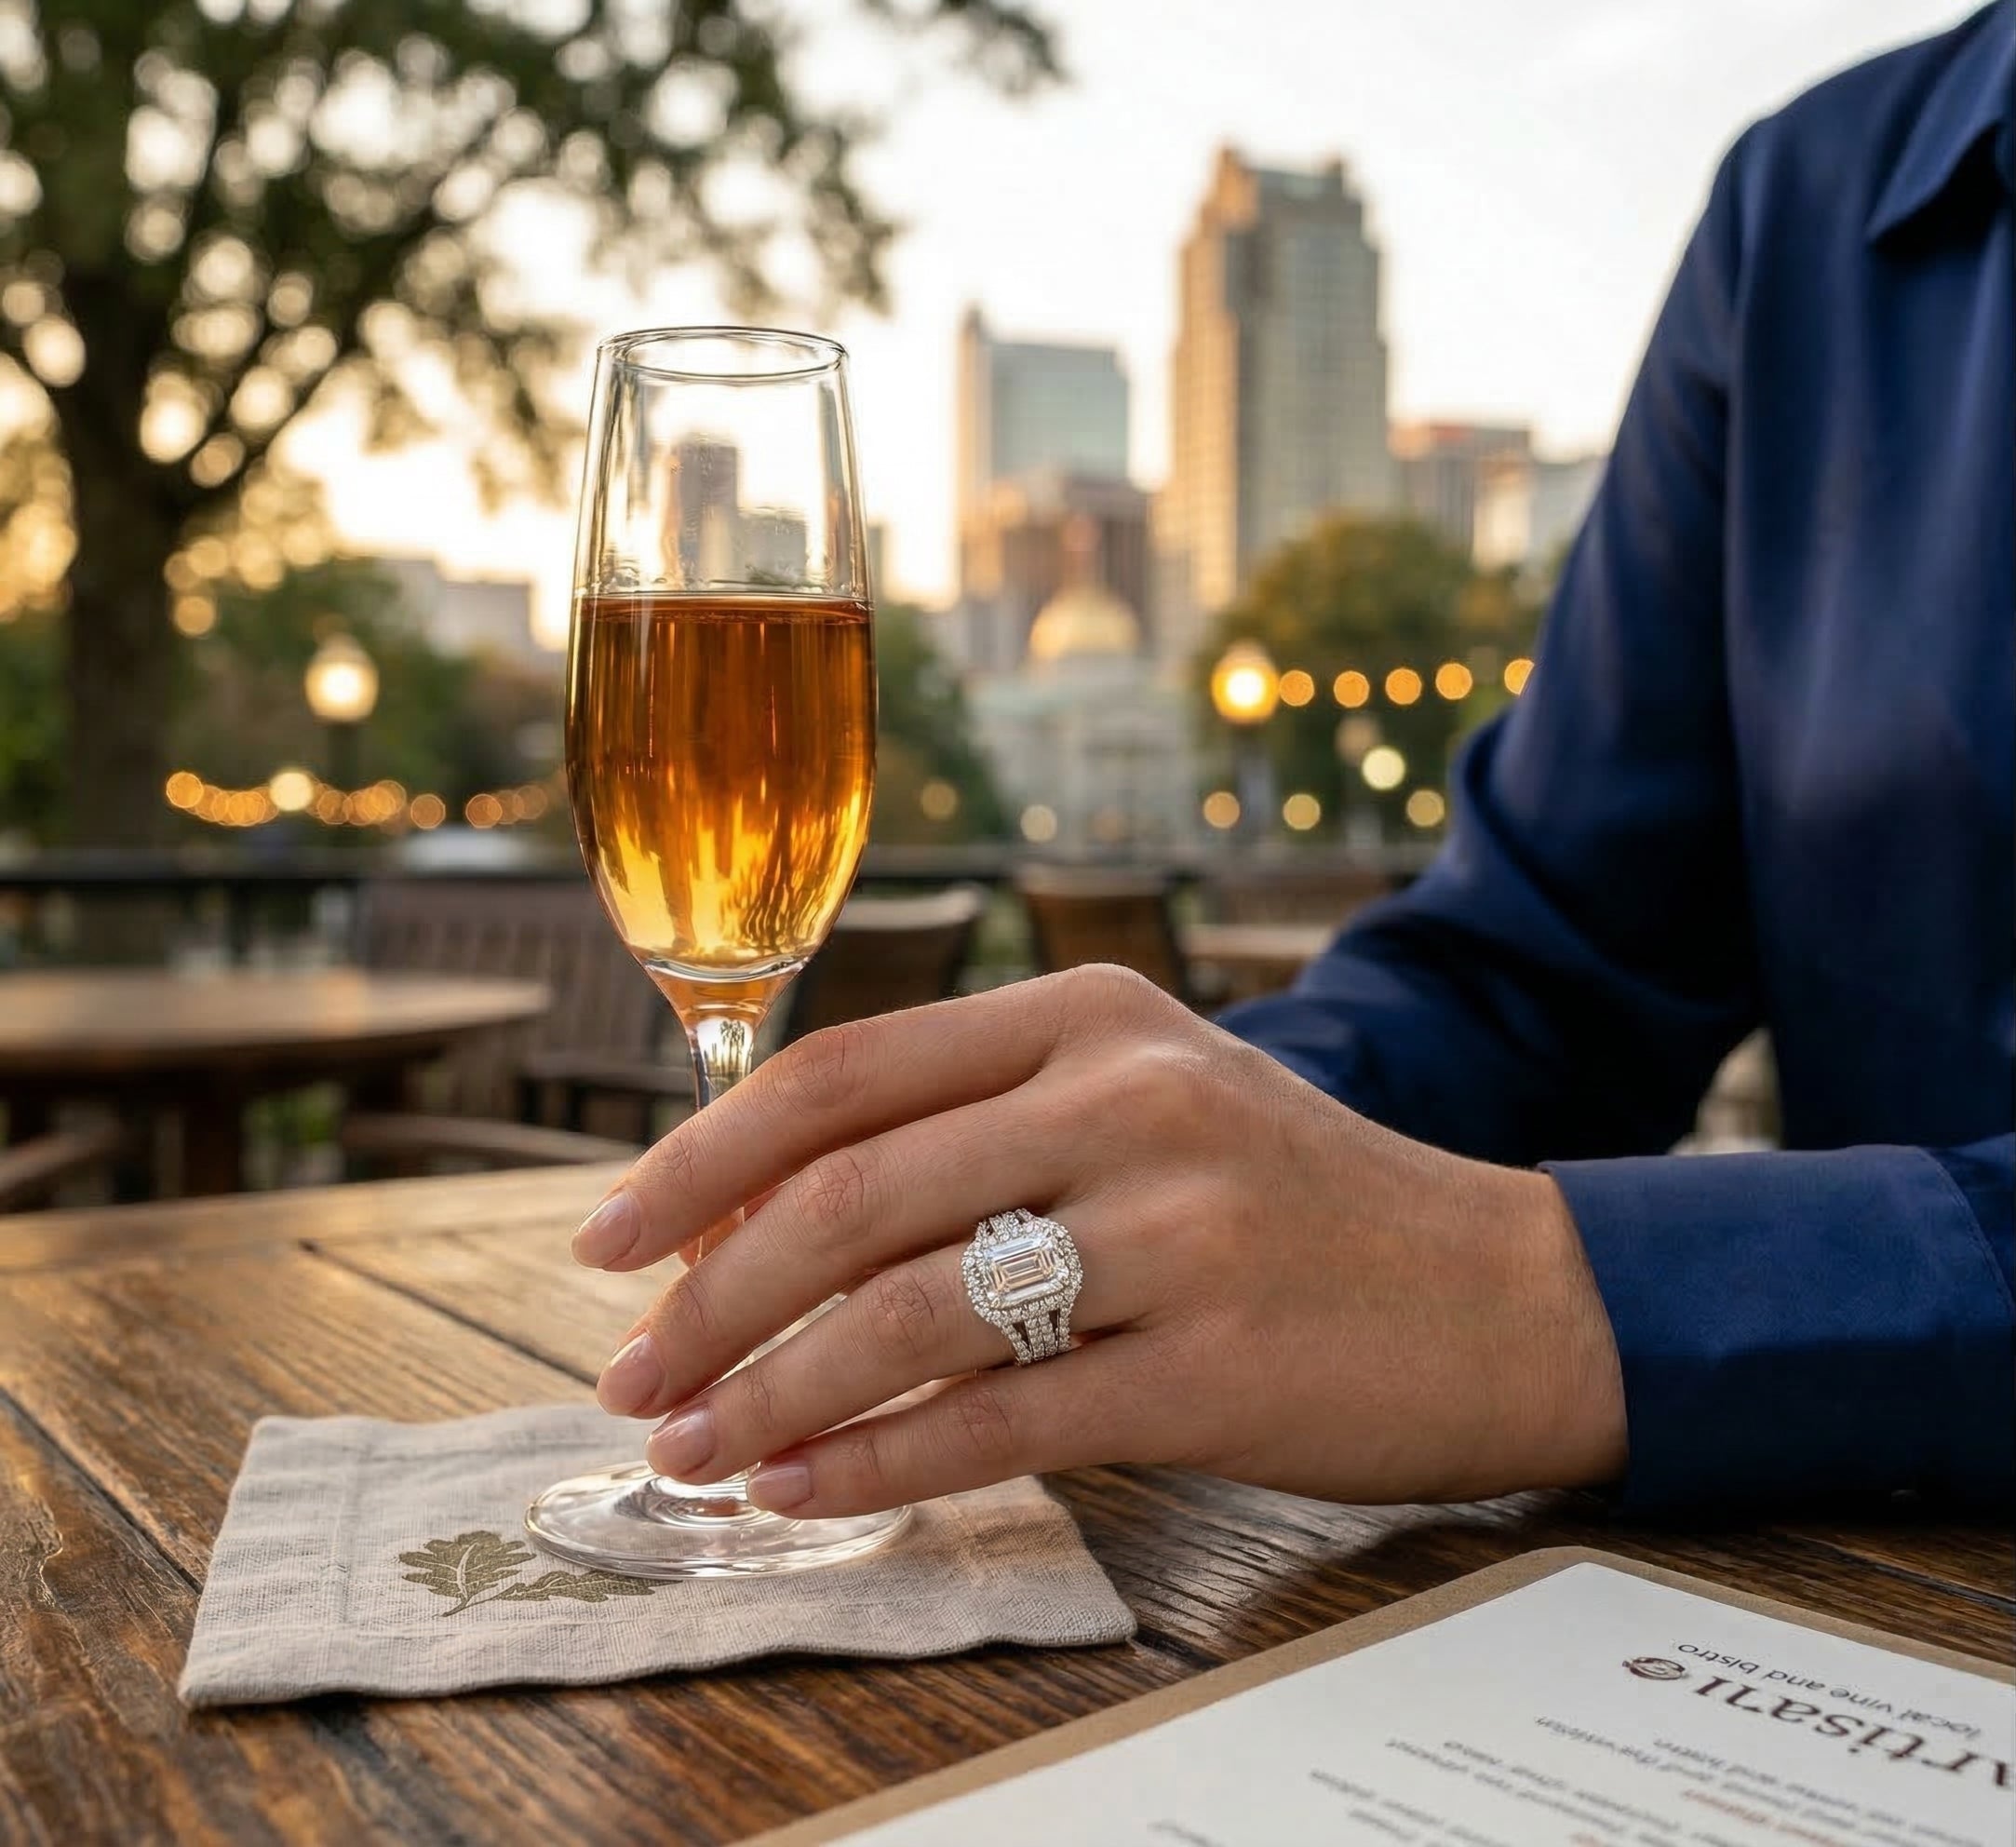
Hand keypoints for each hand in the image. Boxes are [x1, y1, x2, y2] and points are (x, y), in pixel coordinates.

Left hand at [572, 966, 1626, 1515]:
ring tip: (696, 1451)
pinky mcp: (1216, 1361)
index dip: (701, 1161)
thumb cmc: (1293, 1202)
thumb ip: (976, 1134)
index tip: (609, 1240)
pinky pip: (1001, 1421)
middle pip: (851, 1196)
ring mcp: (1179, 1226)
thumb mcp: (1145, 1108)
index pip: (842, 1075)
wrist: (1505, 1290)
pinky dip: (878, 1462)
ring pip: (909, 1314)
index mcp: (1089, 1014)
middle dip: (708, 1300)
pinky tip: (804, 1491)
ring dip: (770, 1396)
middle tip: (632, 1377)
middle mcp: (1126, 1097)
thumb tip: (760, 1234)